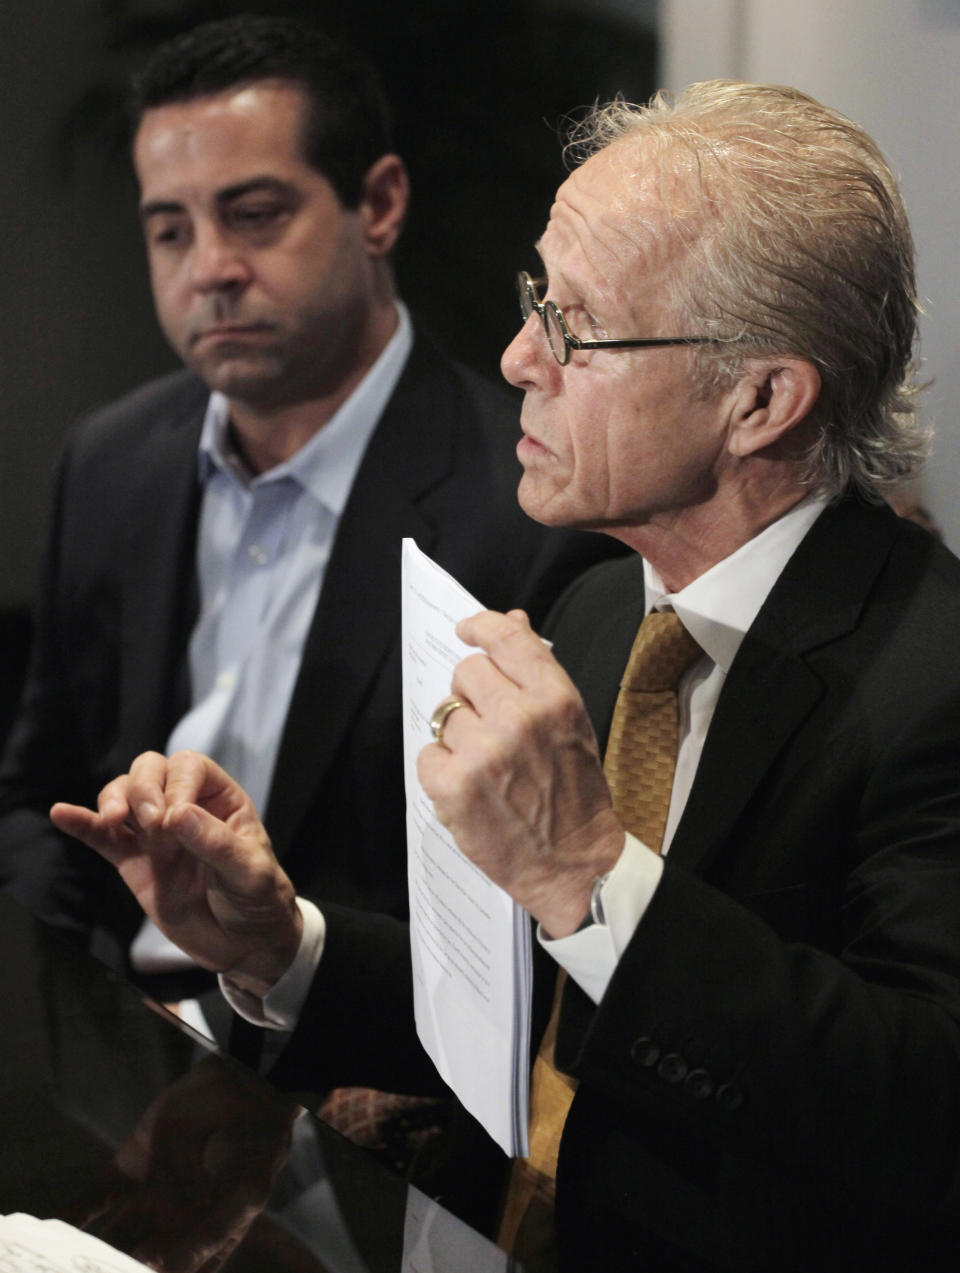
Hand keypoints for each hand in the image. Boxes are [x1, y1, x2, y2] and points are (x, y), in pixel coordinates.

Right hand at [51, 750, 301, 995]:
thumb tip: (178, 813)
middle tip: (151, 824)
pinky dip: (82, 825)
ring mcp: (156, 835)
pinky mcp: (134, 863)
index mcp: (220, 799)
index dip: (177, 784)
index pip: (188, 767)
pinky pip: (102, 839)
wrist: (245, 944)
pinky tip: (61, 814)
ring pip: (123, 797)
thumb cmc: (258, 900)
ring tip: (112, 820)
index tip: (177, 821)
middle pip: (150, 770)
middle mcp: (184, 807)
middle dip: (142, 788)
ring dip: (112, 800)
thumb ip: (216, 844)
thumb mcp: (250, 873)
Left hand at [67, 1054, 296, 1272]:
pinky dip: (76, 1214)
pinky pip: (96, 1196)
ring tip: (61, 1266)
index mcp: (207, 1238)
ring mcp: (151, 1195)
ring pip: (112, 1235)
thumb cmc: (259, 1138)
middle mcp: (176, 1224)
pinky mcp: (131, 1165)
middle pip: (135, 1261)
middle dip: (111, 1272)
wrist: (245, 1078)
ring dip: (87, 1254)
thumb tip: (164, 1268)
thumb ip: (211, 1231)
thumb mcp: (248, 1188)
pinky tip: (58, 1231)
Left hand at [417, 610, 624, 937]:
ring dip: (458, 736)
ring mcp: (483, 753)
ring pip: (445, 714)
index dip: (480, 626)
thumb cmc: (575, 795)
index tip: (467, 629)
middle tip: (491, 727)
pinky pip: (427, 753)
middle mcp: (519, 719)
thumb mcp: (570, 724)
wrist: (576, 865)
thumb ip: (537, 673)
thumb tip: (512, 621)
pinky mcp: (453, 786)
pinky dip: (441, 770)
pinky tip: (470, 788)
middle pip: (466, 672)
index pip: (506, 639)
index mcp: (555, 699)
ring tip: (486, 766)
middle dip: (473, 695)